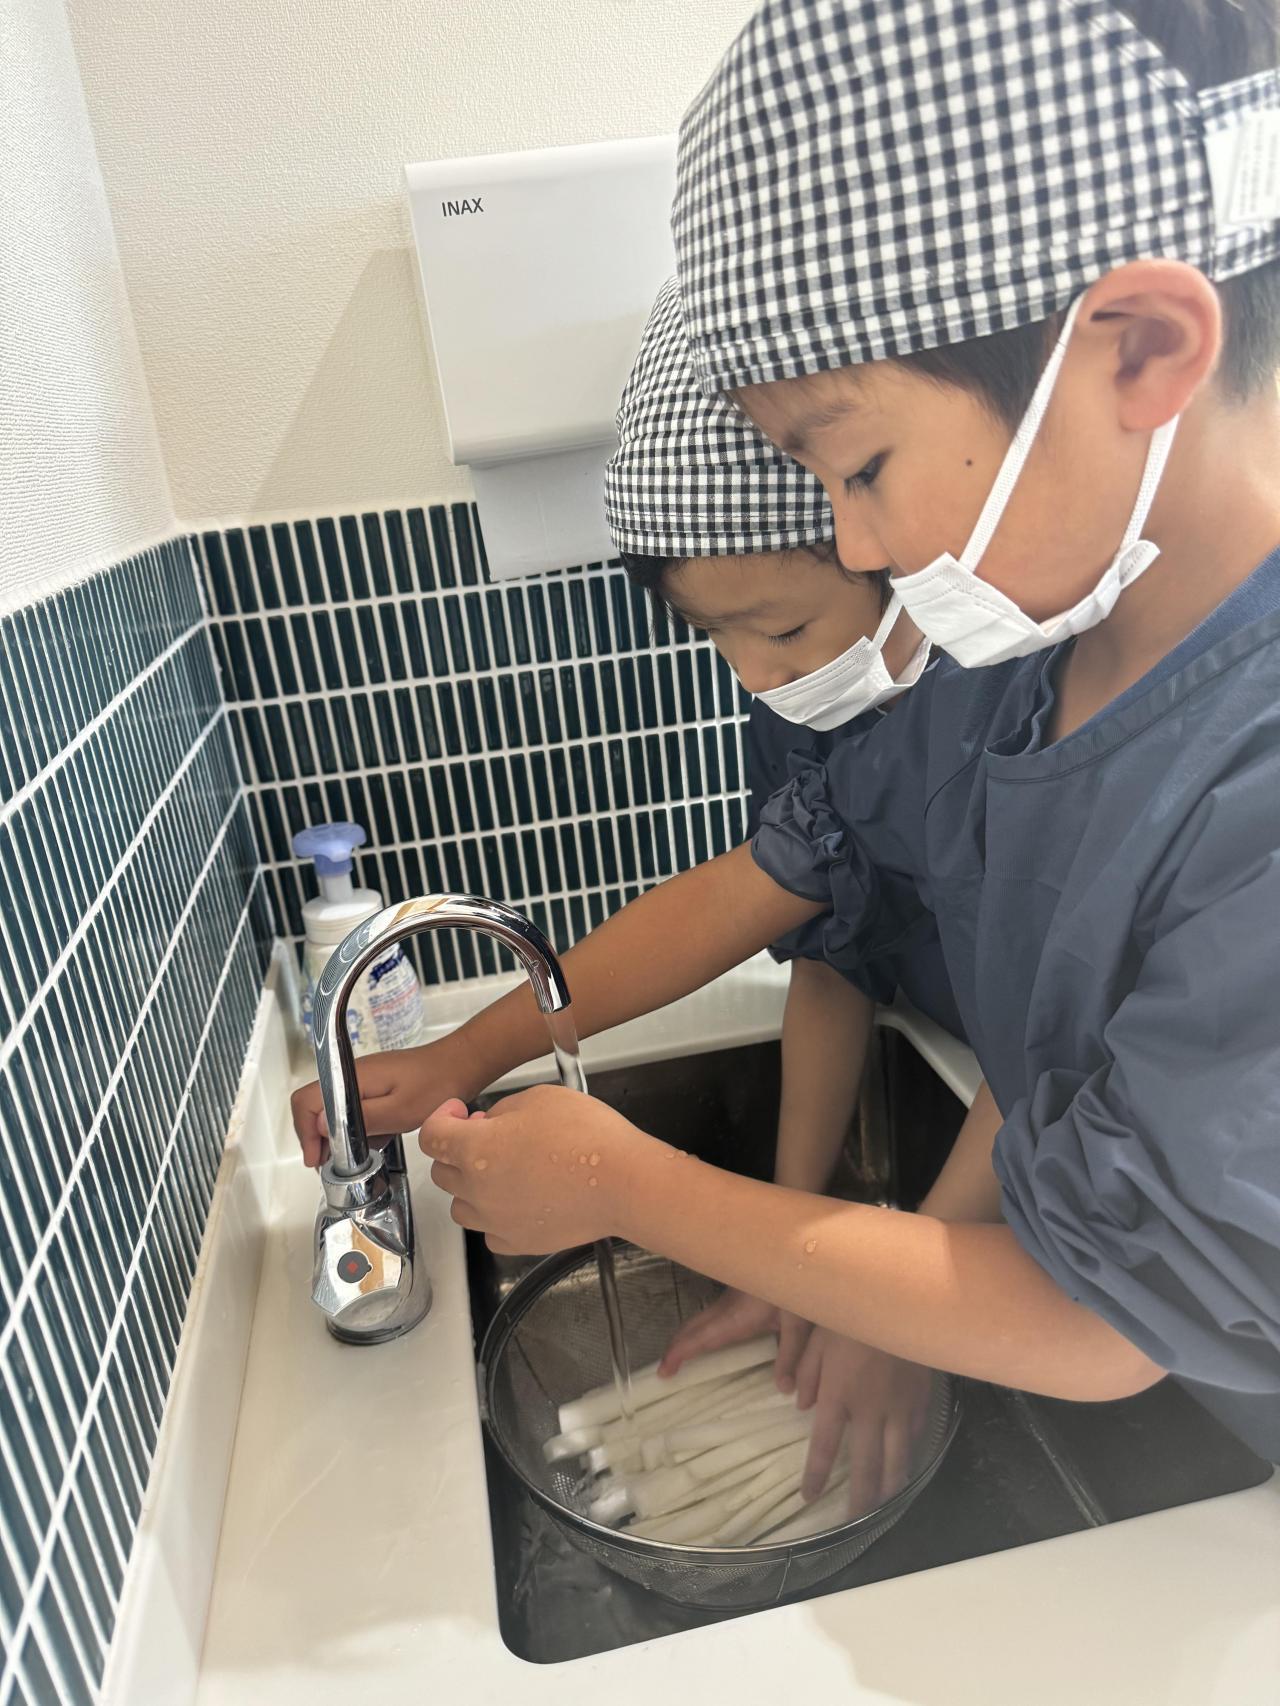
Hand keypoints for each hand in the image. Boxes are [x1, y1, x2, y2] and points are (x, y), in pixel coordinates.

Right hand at [291, 1034, 478, 1168]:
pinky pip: (354, 1110)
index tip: (316, 1158)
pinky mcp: (375, 1088)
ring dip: (338, 1137)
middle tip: (333, 1164)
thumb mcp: (399, 1111)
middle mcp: (352, 1077)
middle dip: (318, 1138)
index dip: (304, 1132)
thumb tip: (321, 1126)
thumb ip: (361, 1119)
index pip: (306, 1100)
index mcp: (352, 1078)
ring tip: (352, 1160)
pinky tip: (373, 1144)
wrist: (461, 1065)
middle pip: (315, 1107)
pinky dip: (357, 1130)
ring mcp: (363, 1082)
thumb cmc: (436, 1085)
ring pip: (334, 1111)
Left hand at [419, 1084, 650, 1253]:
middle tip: (488, 1135)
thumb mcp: (539, 1098)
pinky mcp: (518, 1242)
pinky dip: (495, 1216)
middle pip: (443, 1172)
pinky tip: (516, 1200)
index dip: (441, 1118)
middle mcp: (477, 1189)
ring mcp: (496, 1220)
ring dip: (472, 1186)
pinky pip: (490, 1232)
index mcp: (475, 1150)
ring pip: (462, 1206)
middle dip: (458, 1149)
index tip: (458, 1113)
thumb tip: (493, 1123)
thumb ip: (504, 1110)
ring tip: (502, 1171)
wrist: (623, 1182)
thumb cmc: (587, 1136)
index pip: (431, 1136)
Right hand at [658, 1290, 812, 1391]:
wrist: (798, 1251)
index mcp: (736, 1316)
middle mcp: (726, 1307)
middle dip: (676, 1347)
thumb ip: (789, 1355)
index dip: (680, 1353)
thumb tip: (783, 1389)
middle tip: (663, 1370)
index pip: (700, 1338)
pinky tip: (705, 1338)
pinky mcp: (737, 1295)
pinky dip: (697, 1329)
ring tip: (678, 1358)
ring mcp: (730, 1299)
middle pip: (692, 1327)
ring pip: (699, 1319)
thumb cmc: (796, 1282)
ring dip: (685, 1337)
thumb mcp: (797, 1322)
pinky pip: (710, 1315)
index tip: (663, 1370)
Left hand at [794, 1328, 931, 1514]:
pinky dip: (911, 1454)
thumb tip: (799, 1406)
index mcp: (840, 1397)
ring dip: (890, 1485)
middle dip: (860, 1498)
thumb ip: (806, 1373)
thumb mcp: (817, 1338)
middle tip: (854, 1520)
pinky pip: (916, 1435)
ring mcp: (901, 1407)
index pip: (825, 1448)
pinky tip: (908, 1461)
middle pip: (867, 1467)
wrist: (900, 1299)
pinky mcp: (922, 1397)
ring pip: (898, 1459)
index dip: (817, 1476)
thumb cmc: (850, 1312)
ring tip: (883, 1503)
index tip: (810, 1498)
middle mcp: (871, 1411)